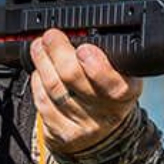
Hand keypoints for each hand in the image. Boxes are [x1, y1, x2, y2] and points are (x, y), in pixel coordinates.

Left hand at [30, 30, 141, 156]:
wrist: (101, 135)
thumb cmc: (107, 93)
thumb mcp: (121, 73)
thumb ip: (107, 54)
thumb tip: (79, 28)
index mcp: (127, 91)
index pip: (115, 83)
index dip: (97, 67)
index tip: (84, 50)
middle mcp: (107, 112)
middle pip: (74, 78)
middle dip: (58, 51)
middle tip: (51, 36)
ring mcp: (83, 125)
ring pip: (55, 88)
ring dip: (43, 62)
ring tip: (39, 46)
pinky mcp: (63, 134)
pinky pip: (43, 103)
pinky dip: (37, 83)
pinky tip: (39, 72)